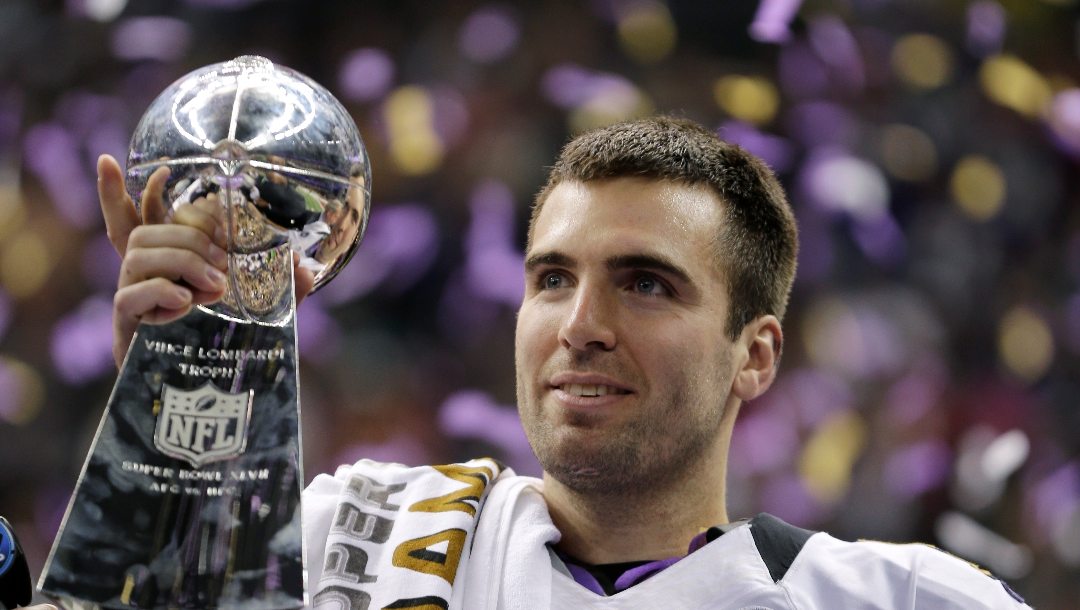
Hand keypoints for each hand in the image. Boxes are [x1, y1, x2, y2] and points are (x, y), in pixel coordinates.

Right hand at [98, 155, 315, 366]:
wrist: (203, 403)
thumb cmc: (227, 350)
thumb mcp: (263, 314)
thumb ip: (282, 290)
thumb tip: (308, 270)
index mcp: (171, 265)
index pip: (144, 217)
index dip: (144, 191)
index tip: (163, 170)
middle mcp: (145, 276)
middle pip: (145, 231)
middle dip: (188, 235)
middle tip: (224, 264)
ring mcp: (131, 299)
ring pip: (137, 253)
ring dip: (181, 260)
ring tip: (215, 286)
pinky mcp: (125, 328)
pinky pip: (129, 296)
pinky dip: (162, 291)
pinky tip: (189, 301)